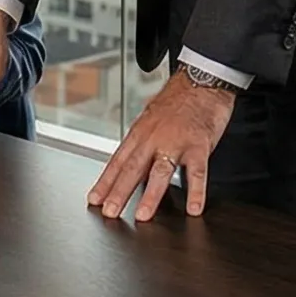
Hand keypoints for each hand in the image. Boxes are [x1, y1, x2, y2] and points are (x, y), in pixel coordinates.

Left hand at [88, 70, 237, 220]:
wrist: (201, 81)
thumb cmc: (177, 101)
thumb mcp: (151, 120)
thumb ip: (142, 146)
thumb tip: (131, 170)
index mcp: (140, 133)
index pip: (118, 160)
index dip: (105, 181)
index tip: (94, 199)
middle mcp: (154, 137)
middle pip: (133, 167)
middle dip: (119, 191)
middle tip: (109, 212)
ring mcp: (176, 141)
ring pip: (160, 171)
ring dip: (150, 195)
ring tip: (143, 215)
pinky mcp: (199, 144)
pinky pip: (198, 171)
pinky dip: (196, 191)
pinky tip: (193, 208)